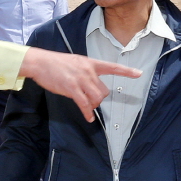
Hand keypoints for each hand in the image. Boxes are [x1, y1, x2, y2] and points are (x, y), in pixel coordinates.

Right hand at [18, 47, 140, 121]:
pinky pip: (84, 104)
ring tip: (87, 106)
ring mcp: (81, 80)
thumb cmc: (57, 63)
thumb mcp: (76, 62)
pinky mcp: (72, 88)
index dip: (127, 71)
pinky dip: (88, 113)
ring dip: (93, 105)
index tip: (139, 74)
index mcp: (91, 63)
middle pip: (104, 90)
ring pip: (97, 98)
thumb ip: (86, 71)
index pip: (112, 67)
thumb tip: (92, 84)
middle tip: (90, 101)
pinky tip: (88, 118)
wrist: (41, 62)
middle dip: (99, 99)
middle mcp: (88, 71)